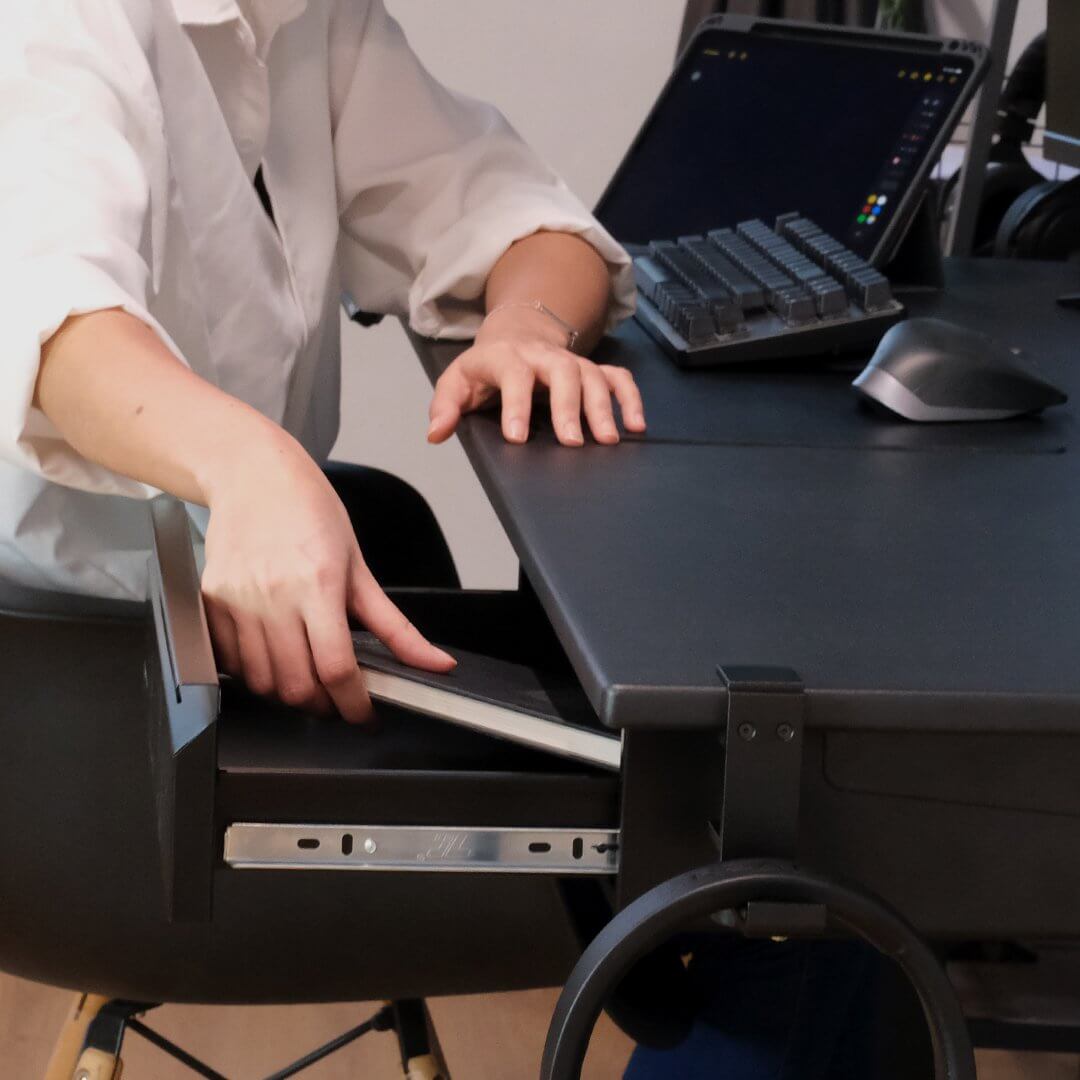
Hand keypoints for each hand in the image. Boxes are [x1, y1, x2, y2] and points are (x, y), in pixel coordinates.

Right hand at [200, 428, 454, 721]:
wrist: (254, 474)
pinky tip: (274, 658)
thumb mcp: (360, 567)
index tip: (365, 716)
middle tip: (339, 698)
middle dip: (324, 705)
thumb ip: (396, 626)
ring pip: (261, 681)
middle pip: (297, 685)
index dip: (354, 706)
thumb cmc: (310, 511)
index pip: (337, 669)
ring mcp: (237, 599)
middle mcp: (274, 595)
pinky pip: (230, 661)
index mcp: (319, 584)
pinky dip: (254, 673)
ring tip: (308, 679)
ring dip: (288, 693)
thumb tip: (434, 663)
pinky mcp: (210, 601)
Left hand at [426, 306, 645, 446]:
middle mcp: (543, 355)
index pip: (513, 374)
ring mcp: (571, 360)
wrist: (516, 333)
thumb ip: (445, 406)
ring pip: (593, 375)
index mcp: (506, 356)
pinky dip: (630, 398)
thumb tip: (436, 433)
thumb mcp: (458, 381)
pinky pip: (617, 378)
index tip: (517, 436)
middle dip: (569, 407)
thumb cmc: (486, 368)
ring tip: (609, 440)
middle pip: (562, 372)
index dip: (515, 404)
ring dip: (603, 407)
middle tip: (572, 443)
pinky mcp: (591, 368)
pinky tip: (636, 425)